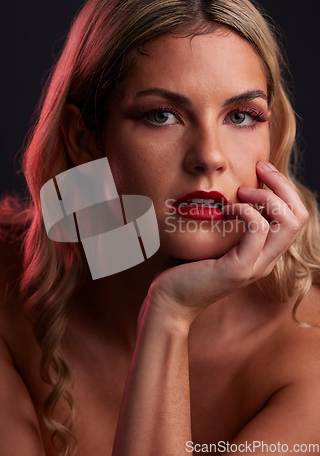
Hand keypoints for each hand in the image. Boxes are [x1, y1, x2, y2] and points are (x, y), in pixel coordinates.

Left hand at [146, 161, 308, 323]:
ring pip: (288, 222)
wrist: (169, 300)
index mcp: (264, 252)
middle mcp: (266, 260)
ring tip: (240, 193)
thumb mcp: (214, 238)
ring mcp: (255, 266)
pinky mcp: (239, 269)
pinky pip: (257, 230)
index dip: (284, 187)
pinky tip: (226, 208)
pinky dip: (245, 210)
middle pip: (299, 216)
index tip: (261, 169)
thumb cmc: (186, 266)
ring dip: (266, 197)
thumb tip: (228, 188)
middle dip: (282, 185)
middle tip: (259, 170)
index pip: (295, 216)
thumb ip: (229, 220)